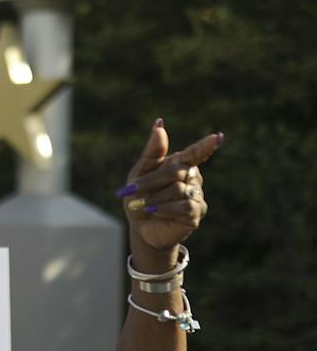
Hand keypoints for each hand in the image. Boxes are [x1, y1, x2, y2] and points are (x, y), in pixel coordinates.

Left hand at [118, 119, 220, 254]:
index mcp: (181, 164)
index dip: (205, 146)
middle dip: (152, 181)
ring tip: (143, 205)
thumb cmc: (140, 197)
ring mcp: (197, 195)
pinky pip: (184, 206)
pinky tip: (154, 211)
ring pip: (179, 190)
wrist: (140, 227)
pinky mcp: (196, 213)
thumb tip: (160, 123)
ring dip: (155, 197)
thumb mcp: (140, 172)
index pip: (195, 153)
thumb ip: (152, 151)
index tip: (217, 137)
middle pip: (177, 172)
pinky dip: (165, 208)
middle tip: (133, 190)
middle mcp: (193, 178)